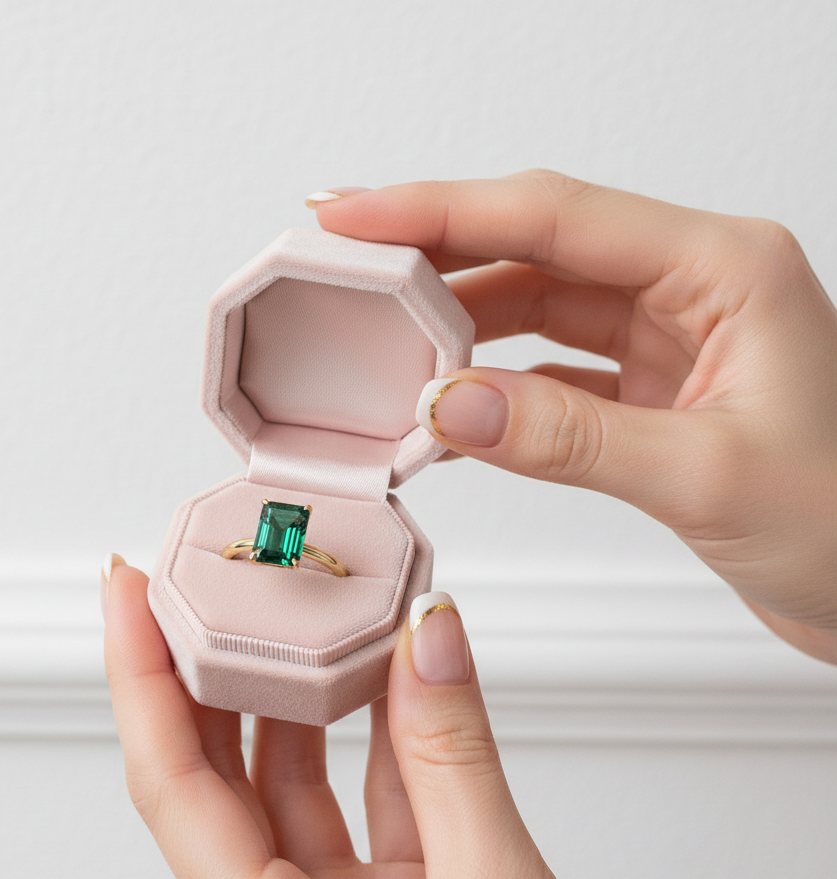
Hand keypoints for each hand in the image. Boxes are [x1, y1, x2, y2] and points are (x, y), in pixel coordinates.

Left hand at [104, 560, 657, 878]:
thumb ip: (455, 755)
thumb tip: (426, 638)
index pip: (174, 788)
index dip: (142, 678)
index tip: (132, 596)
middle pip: (217, 778)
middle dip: (203, 673)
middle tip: (201, 585)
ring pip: (293, 781)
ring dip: (296, 694)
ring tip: (294, 612)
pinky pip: (368, 796)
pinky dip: (377, 730)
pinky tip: (380, 673)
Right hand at [310, 174, 836, 663]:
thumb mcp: (706, 477)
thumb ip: (567, 438)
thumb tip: (449, 405)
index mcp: (725, 268)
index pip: (554, 215)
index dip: (440, 210)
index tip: (354, 216)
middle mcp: (693, 287)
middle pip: (534, 246)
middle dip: (434, 252)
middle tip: (346, 264)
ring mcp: (669, 338)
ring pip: (536, 306)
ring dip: (457, 325)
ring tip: (383, 342)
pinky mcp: (651, 390)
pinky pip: (549, 369)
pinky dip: (491, 385)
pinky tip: (446, 403)